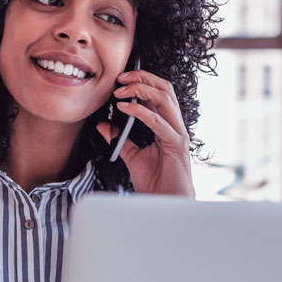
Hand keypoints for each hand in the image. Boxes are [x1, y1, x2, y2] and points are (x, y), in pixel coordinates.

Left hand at [97, 69, 194, 195]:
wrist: (165, 204)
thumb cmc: (155, 183)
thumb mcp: (132, 156)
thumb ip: (120, 139)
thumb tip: (103, 125)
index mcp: (167, 126)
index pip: (158, 94)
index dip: (141, 81)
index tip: (119, 80)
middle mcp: (175, 126)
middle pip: (164, 89)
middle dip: (142, 77)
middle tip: (120, 77)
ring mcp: (178, 134)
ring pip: (164, 98)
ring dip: (140, 89)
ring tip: (120, 91)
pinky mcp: (176, 145)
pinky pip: (158, 122)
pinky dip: (140, 111)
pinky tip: (124, 109)